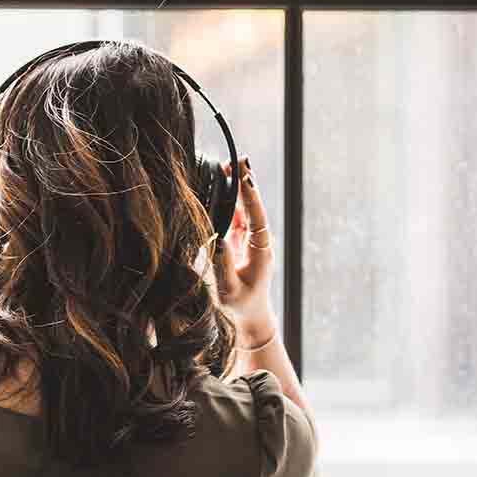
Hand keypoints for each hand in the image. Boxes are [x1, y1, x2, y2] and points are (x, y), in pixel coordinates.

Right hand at [213, 157, 276, 343]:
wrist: (251, 317)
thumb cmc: (240, 306)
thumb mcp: (229, 290)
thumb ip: (222, 266)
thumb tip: (215, 239)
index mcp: (261, 251)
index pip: (257, 218)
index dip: (251, 198)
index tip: (246, 178)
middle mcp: (260, 241)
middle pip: (253, 206)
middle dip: (246, 183)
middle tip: (239, 159)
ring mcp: (251, 238)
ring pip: (245, 208)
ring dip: (238, 187)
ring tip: (230, 164)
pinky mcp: (241, 239)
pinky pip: (237, 214)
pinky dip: (230, 198)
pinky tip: (223, 182)